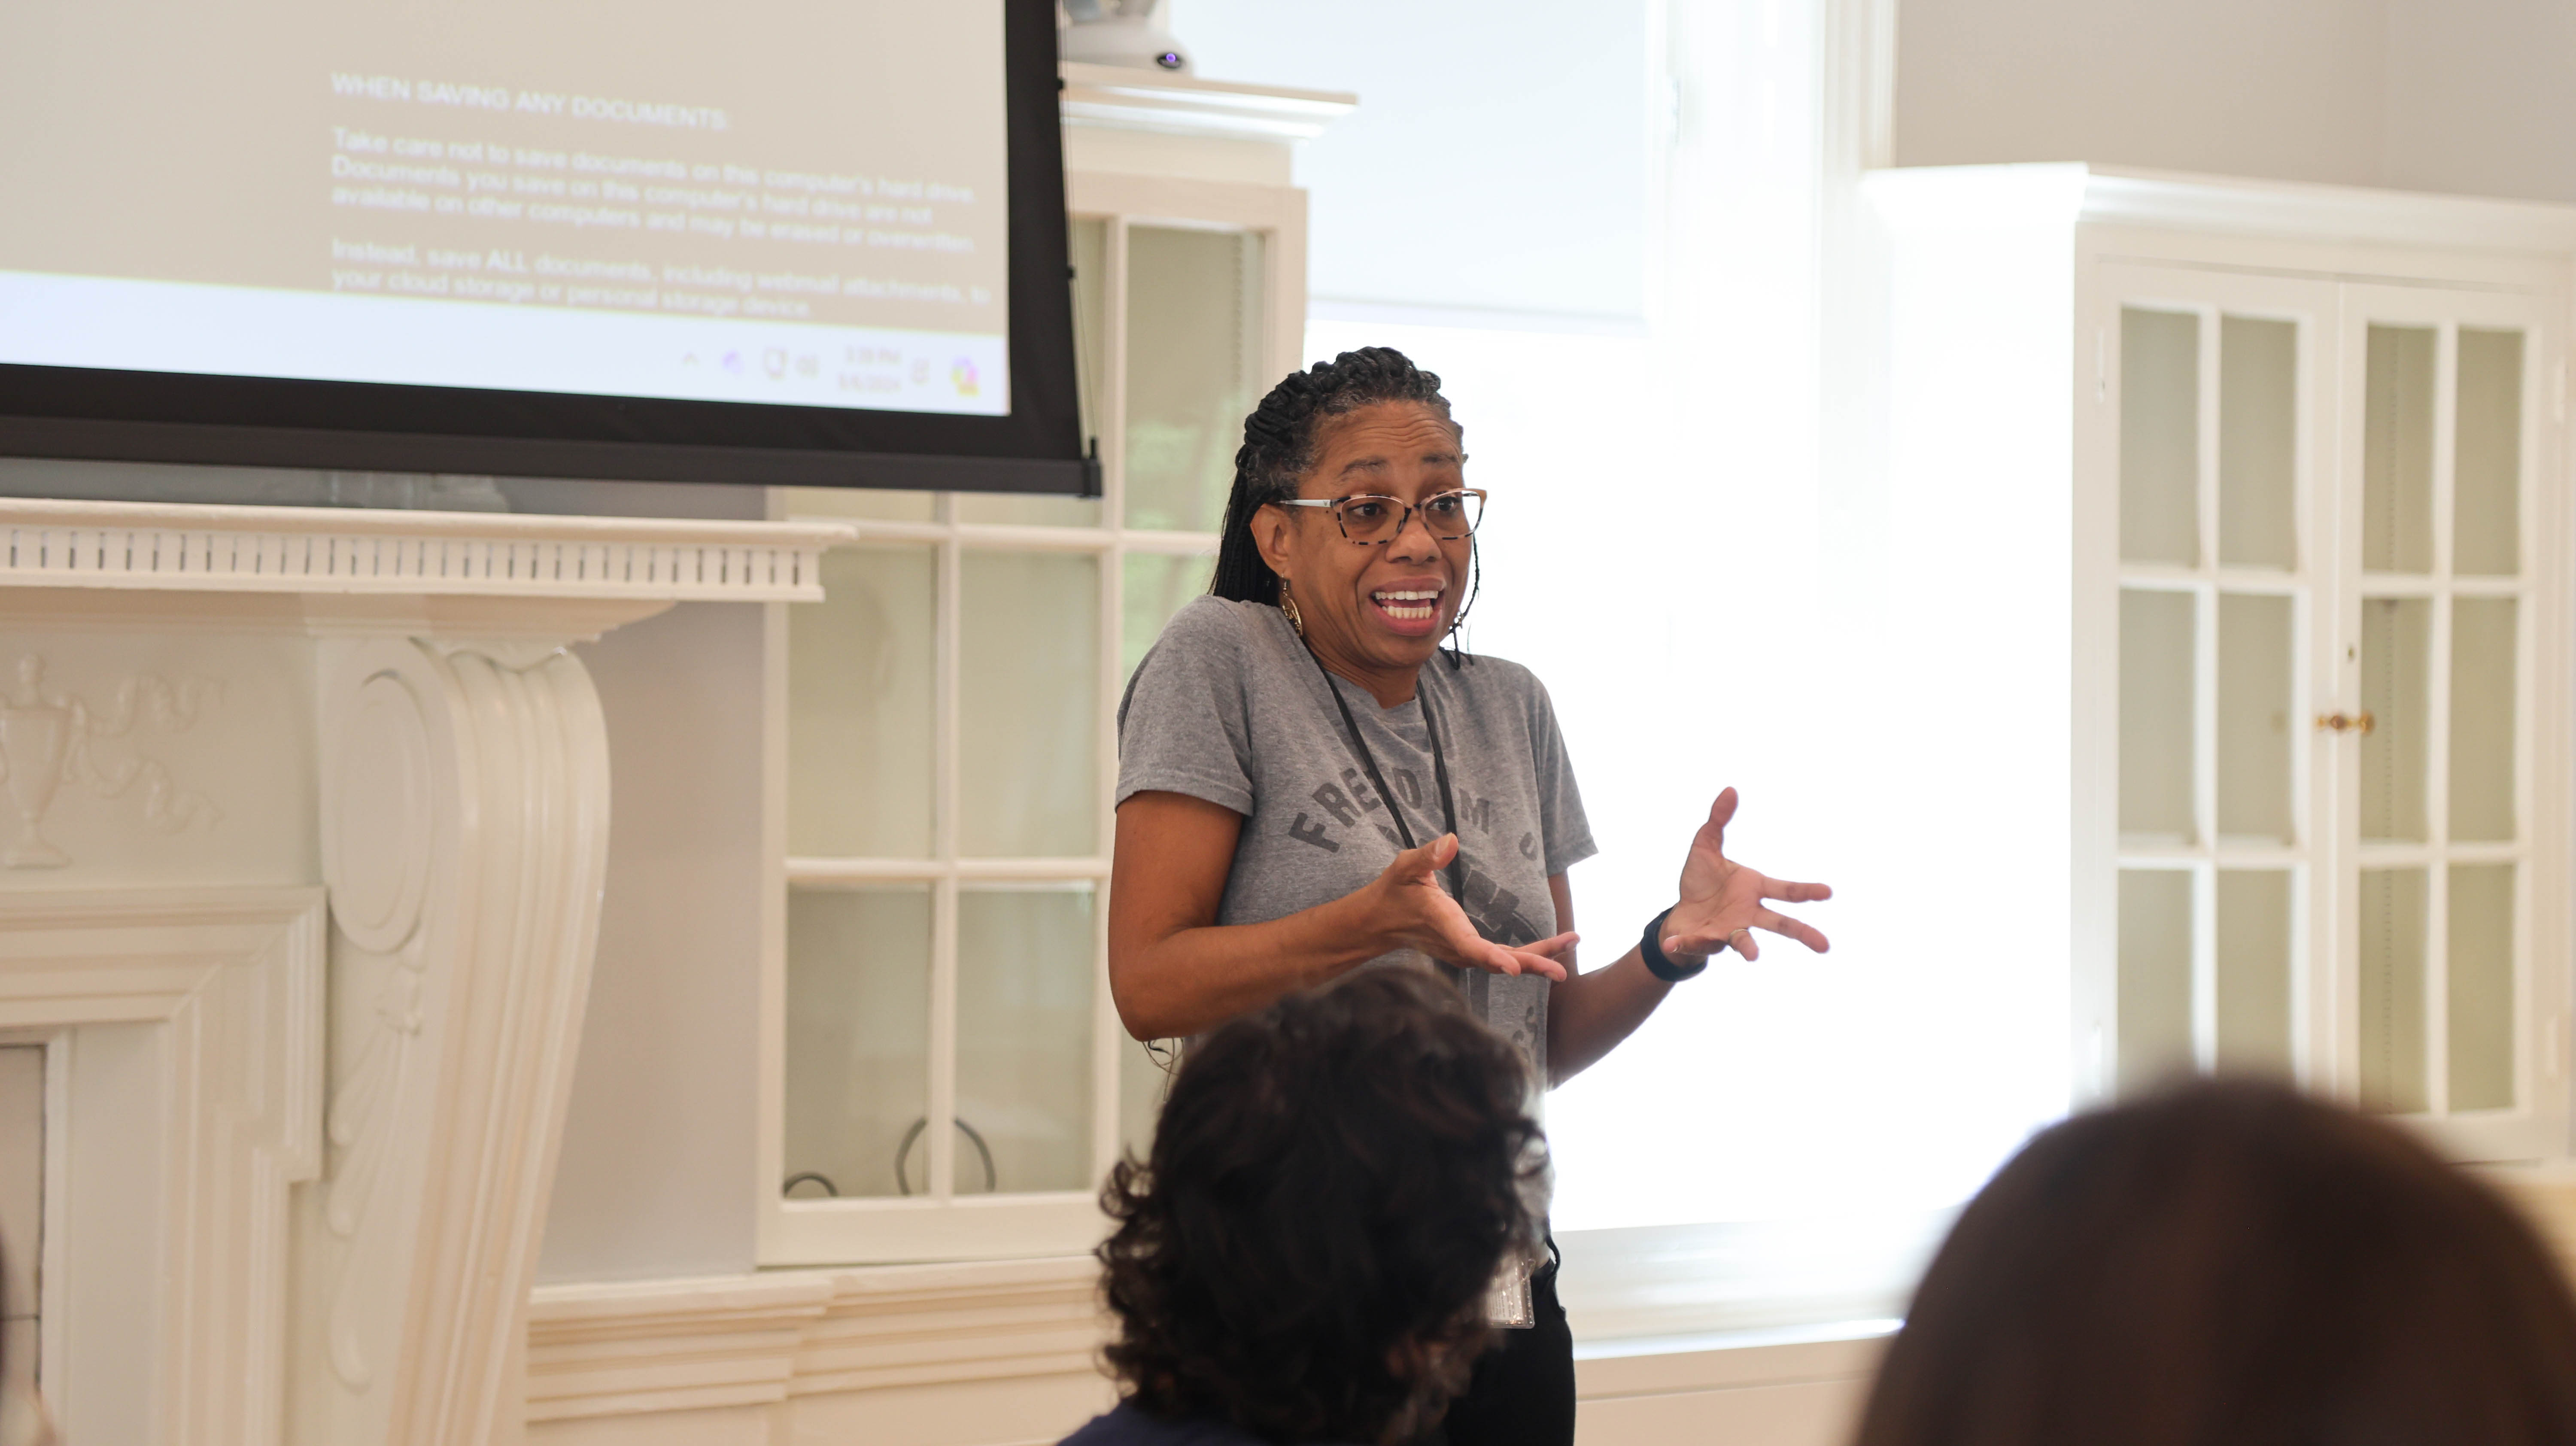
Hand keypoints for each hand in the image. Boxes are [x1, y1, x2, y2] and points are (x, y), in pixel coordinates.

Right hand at [1366, 834, 1573, 980]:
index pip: (1469, 946)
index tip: (1513, 969)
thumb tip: (1451, 840)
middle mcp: (1457, 945)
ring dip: (1538, 958)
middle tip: (1561, 971)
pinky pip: (1504, 958)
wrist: (1380, 923)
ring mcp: (1465, 952)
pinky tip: (1554, 948)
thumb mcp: (1405, 868)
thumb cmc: (1394, 891)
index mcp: (1443, 925)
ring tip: (1571, 942)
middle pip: (1498, 962)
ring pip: (1505, 962)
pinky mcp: (1470, 951)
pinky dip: (1529, 955)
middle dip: (1531, 964)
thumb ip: (1426, 856)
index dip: (1491, 958)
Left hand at [1657, 788, 1830, 962]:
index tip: (1828, 892)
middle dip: (1802, 933)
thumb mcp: (1705, 845)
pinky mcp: (1707, 941)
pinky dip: (1686, 943)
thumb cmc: (1700, 881)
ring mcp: (1730, 929)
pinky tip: (1672, 942)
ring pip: (1745, 941)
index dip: (1806, 892)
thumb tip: (1730, 789)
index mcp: (1754, 888)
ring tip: (1754, 956)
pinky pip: (1697, 942)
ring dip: (1748, 947)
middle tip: (1825, 946)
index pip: (1785, 890)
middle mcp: (1749, 913)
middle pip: (1781, 923)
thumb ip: (1717, 820)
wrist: (1681, 912)